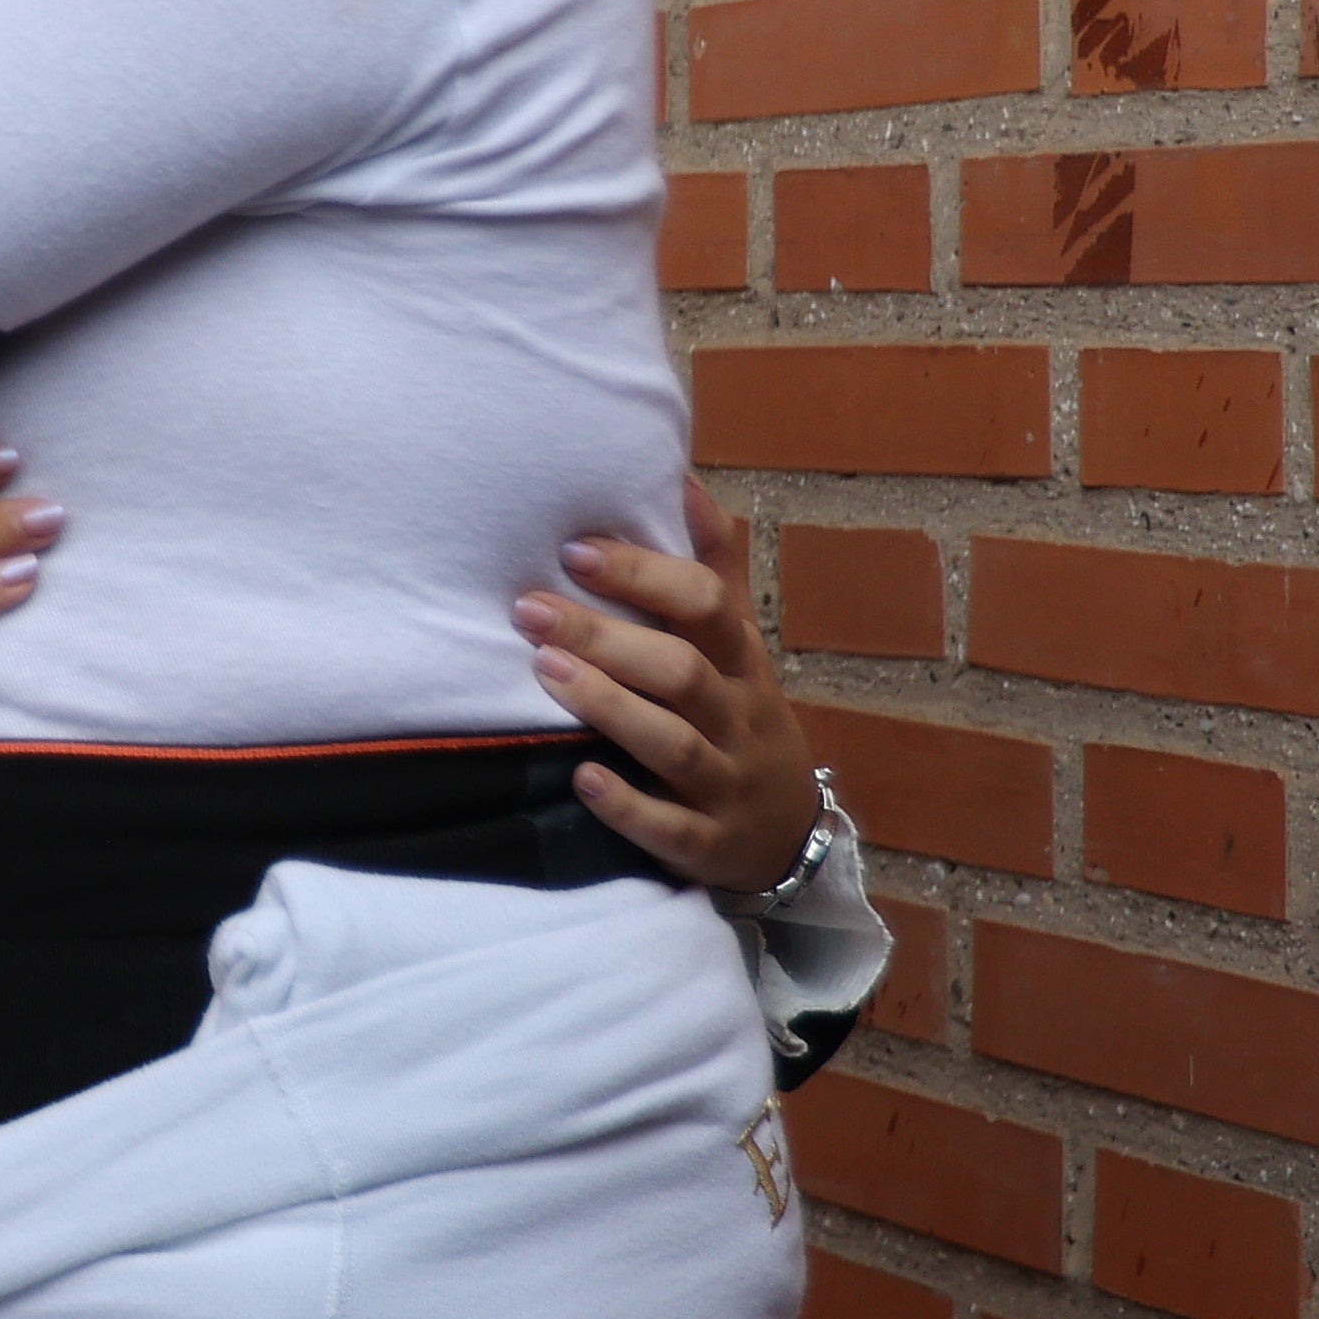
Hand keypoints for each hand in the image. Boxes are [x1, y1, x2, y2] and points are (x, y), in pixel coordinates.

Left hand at [520, 478, 820, 895]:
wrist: (789, 836)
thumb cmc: (739, 714)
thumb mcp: (736, 643)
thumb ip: (710, 564)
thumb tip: (680, 474)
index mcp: (741, 662)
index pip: (707, 607)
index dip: (645, 576)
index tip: (575, 551)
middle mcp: (738, 718)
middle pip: (680, 671)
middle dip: (605, 638)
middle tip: (529, 609)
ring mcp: (725, 783)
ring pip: (672, 743)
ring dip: (608, 706)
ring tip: (544, 672)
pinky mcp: (708, 844)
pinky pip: (672, 828)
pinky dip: (626, 805)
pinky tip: (580, 777)